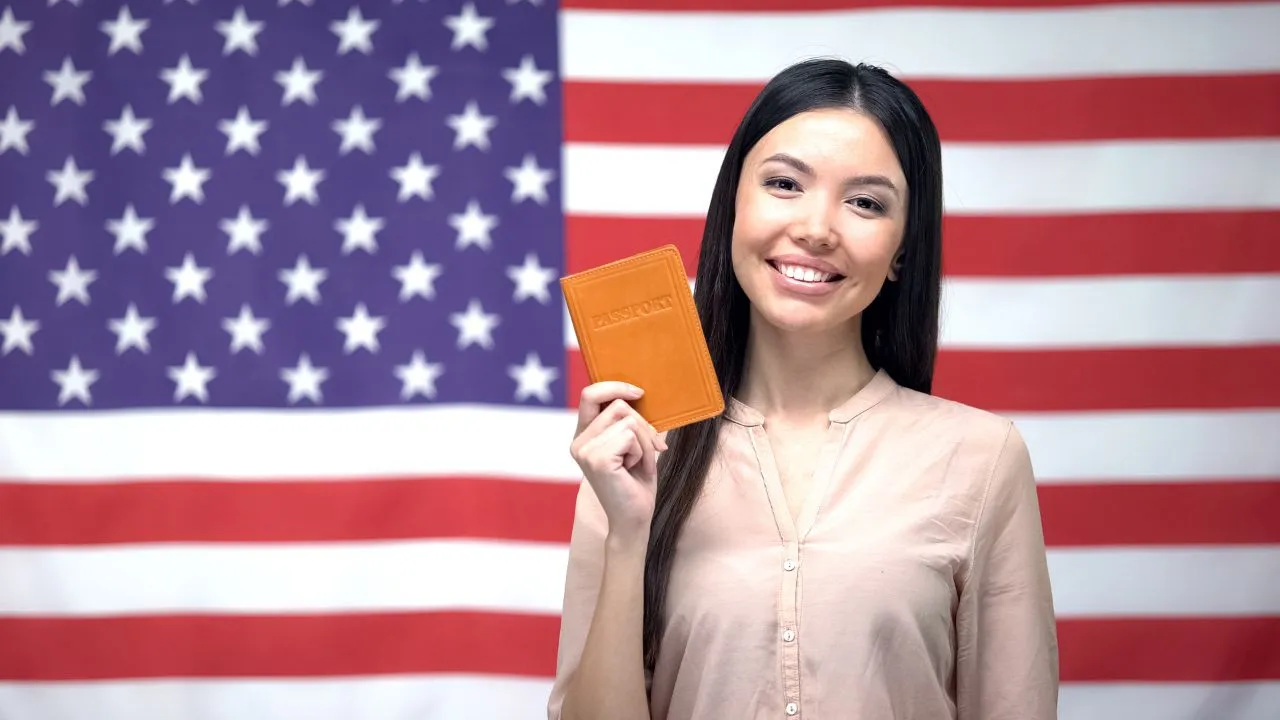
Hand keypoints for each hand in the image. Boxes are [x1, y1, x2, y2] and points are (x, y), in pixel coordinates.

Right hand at [569, 381, 667, 539]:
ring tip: (637, 464)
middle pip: (618, 406)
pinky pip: (632, 436)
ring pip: (629, 420)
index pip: (590, 395)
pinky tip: (634, 470)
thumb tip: (637, 393)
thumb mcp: (632, 445)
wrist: (633, 520)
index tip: (638, 392)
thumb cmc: (635, 483)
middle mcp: (578, 442)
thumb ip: (627, 421)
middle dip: (643, 426)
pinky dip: (643, 452)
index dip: (614, 386)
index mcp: (583, 436)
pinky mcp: (598, 459)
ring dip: (645, 442)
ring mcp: (585, 451)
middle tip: (645, 453)